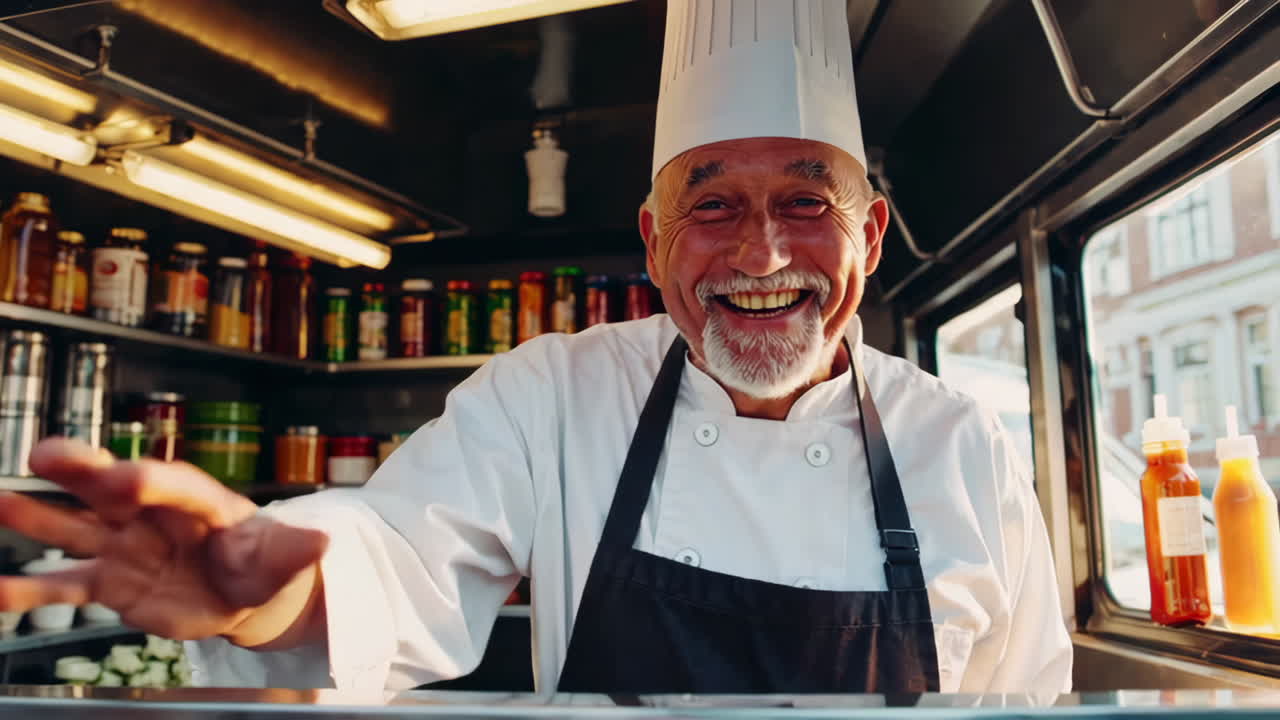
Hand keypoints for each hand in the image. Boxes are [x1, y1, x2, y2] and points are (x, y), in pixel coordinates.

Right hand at [0, 438, 327, 643]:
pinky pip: (64, 584)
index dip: (148, 480)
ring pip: (74, 527)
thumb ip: (294, 551)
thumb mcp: (283, 558)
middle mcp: (150, 514)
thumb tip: (323, 543)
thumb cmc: (263, 562)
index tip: (124, 478)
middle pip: (110, 485)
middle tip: (46, 453)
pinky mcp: (108, 581)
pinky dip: (29, 589)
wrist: (245, 593)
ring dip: (35, 517)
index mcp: (197, 500)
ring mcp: (124, 545)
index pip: (171, 484)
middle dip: (80, 467)